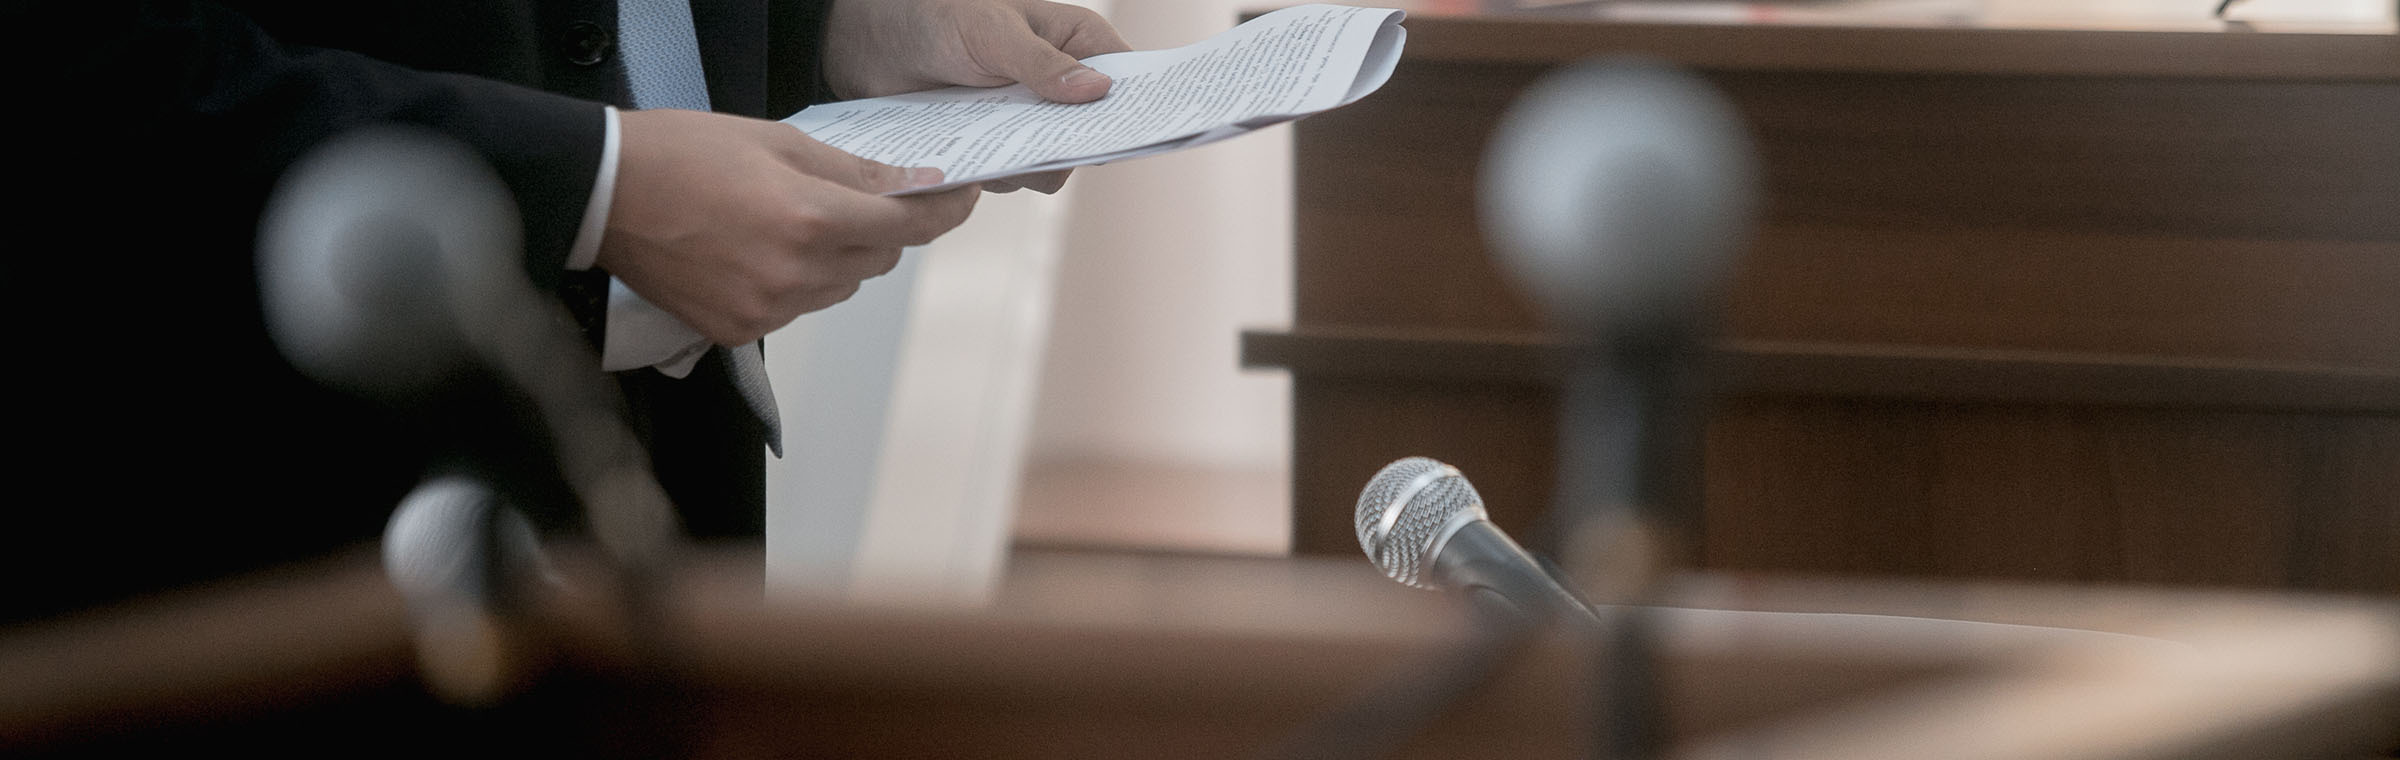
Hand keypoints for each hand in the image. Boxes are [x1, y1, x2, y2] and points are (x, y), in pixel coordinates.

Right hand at [598, 109, 978, 345]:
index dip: (942, 212)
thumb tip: (911, 184)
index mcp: (808, 219)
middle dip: (883, 229)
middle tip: (864, 198)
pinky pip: (799, 309)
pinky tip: (761, 252)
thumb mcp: (778, 142)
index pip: (905, 226)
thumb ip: (852, 172)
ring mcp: (767, 309)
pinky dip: (799, 282)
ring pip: (841, 287)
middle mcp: (794, 274)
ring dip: (840, 258)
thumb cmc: (682, 154)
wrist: (603, 195)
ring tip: (793, 221)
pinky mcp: (740, 331)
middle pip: (879, 261)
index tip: (959, 198)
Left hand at [822, 0, 1130, 194]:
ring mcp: (1030, 119)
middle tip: (1034, 140)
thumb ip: (1042, 64)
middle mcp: (1062, 84)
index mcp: (1078, 41)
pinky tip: (966, 151)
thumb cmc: (937, 15)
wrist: (871, 43)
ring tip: (983, 133)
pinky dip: (992, 173)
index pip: (1129, 80)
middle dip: (1066, 145)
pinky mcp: (997, 145)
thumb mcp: (992, 33)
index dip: (1137, 108)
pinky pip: (1012, 176)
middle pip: (1094, 135)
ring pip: (1053, 165)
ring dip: (1023, 164)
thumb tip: (1099, 91)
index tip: (1135, 134)